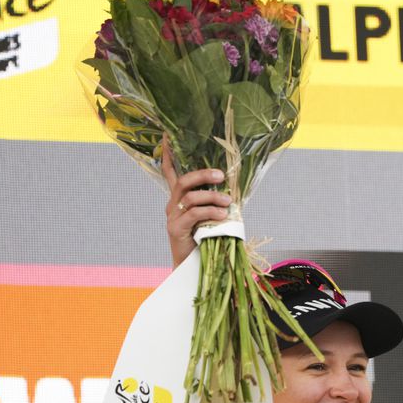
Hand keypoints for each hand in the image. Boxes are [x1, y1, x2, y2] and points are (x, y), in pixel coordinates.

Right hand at [161, 138, 231, 267]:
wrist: (192, 267)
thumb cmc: (205, 240)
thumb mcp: (211, 217)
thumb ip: (216, 202)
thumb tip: (234, 190)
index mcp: (179, 198)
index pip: (170, 172)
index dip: (169, 154)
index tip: (168, 135)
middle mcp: (172, 204)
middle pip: (183, 181)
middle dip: (203, 175)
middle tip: (221, 175)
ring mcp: (173, 217)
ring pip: (191, 197)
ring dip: (212, 196)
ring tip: (228, 202)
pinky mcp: (176, 229)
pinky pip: (194, 214)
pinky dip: (210, 212)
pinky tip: (222, 215)